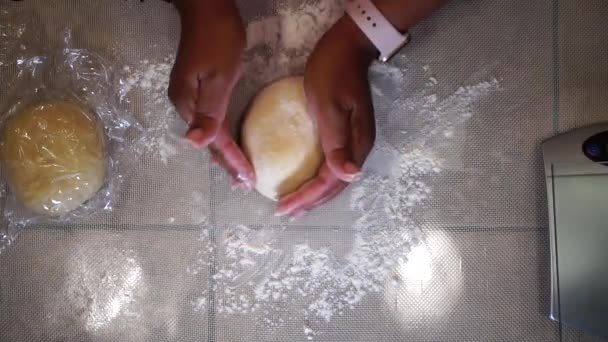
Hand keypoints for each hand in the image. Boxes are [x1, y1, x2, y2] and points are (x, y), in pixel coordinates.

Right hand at [169, 0, 253, 187]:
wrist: (206, 6)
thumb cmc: (217, 38)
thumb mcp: (218, 76)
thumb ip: (209, 111)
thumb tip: (194, 144)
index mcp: (188, 104)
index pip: (213, 140)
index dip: (231, 161)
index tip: (249, 180)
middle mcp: (185, 105)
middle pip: (208, 140)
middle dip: (227, 163)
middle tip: (245, 184)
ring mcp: (190, 96)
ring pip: (210, 132)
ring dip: (225, 152)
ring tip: (239, 173)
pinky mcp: (198, 88)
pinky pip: (212, 119)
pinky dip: (223, 134)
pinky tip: (230, 142)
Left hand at [277, 16, 377, 216]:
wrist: (348, 48)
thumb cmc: (333, 73)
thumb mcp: (329, 106)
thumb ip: (337, 141)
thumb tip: (350, 176)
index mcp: (356, 144)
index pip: (329, 182)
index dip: (307, 198)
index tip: (282, 207)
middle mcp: (359, 149)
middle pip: (334, 187)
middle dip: (309, 202)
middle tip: (284, 212)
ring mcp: (356, 142)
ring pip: (335, 179)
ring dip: (315, 195)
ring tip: (295, 206)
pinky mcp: (349, 135)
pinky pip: (333, 166)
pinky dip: (318, 179)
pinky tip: (306, 181)